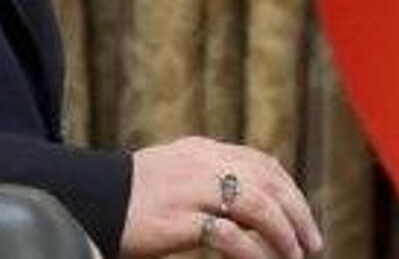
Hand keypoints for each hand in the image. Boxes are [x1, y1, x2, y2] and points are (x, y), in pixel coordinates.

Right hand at [120, 136, 323, 258]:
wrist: (88, 200)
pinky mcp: (178, 220)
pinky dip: (253, 252)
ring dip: (282, 231)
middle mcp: (202, 163)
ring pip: (256, 203)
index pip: (260, 161)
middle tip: (311, 242)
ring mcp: (191, 189)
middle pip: (266, 180)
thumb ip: (207, 176)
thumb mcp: (173, 172)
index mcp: (201, 150)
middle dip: (296, 211)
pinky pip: (229, 235)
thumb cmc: (129, 196)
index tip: (301, 214)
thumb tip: (247, 198)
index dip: (288, 188)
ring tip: (295, 255)